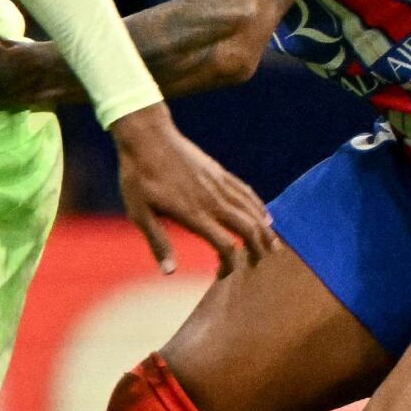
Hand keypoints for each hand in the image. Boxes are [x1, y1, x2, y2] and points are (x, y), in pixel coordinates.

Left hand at [108, 103, 274, 276]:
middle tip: (258, 263)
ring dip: (265, 230)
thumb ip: (158, 242)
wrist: (147, 137)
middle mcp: (212, 201)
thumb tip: (169, 272)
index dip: (230, 264)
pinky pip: (246, 192)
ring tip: (272, 245)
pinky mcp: (219, 172)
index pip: (225, 246)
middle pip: (248, 228)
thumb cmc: (138, 176)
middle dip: (258, 249)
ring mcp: (218, 184)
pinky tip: (264, 215)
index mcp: (193, 214)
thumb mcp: (140, 213)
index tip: (224, 273)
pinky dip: (259, 206)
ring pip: (252, 210)